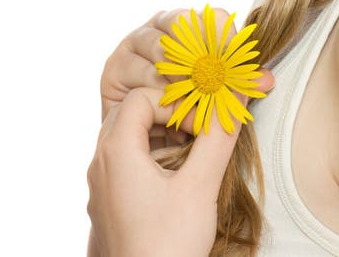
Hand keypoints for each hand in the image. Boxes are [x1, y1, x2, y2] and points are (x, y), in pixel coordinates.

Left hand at [88, 7, 275, 256]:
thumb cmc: (168, 246)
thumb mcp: (200, 186)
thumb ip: (218, 135)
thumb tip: (238, 96)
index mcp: (116, 152)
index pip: (142, 97)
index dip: (174, 103)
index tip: (199, 124)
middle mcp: (100, 165)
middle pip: (130, 113)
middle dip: (166, 115)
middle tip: (196, 131)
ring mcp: (101, 187)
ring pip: (126, 138)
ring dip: (159, 137)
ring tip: (190, 155)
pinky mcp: (108, 207)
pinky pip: (124, 165)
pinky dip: (150, 159)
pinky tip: (176, 181)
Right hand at [99, 6, 275, 151]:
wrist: (145, 152)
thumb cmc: (185, 117)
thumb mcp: (214, 98)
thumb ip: (237, 85)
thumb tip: (267, 80)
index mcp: (187, 26)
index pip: (211, 18)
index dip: (227, 38)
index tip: (238, 61)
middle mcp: (158, 29)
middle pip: (182, 30)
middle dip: (202, 61)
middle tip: (216, 87)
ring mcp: (132, 45)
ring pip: (161, 54)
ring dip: (181, 85)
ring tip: (198, 113)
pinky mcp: (113, 69)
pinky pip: (138, 78)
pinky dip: (157, 99)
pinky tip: (173, 120)